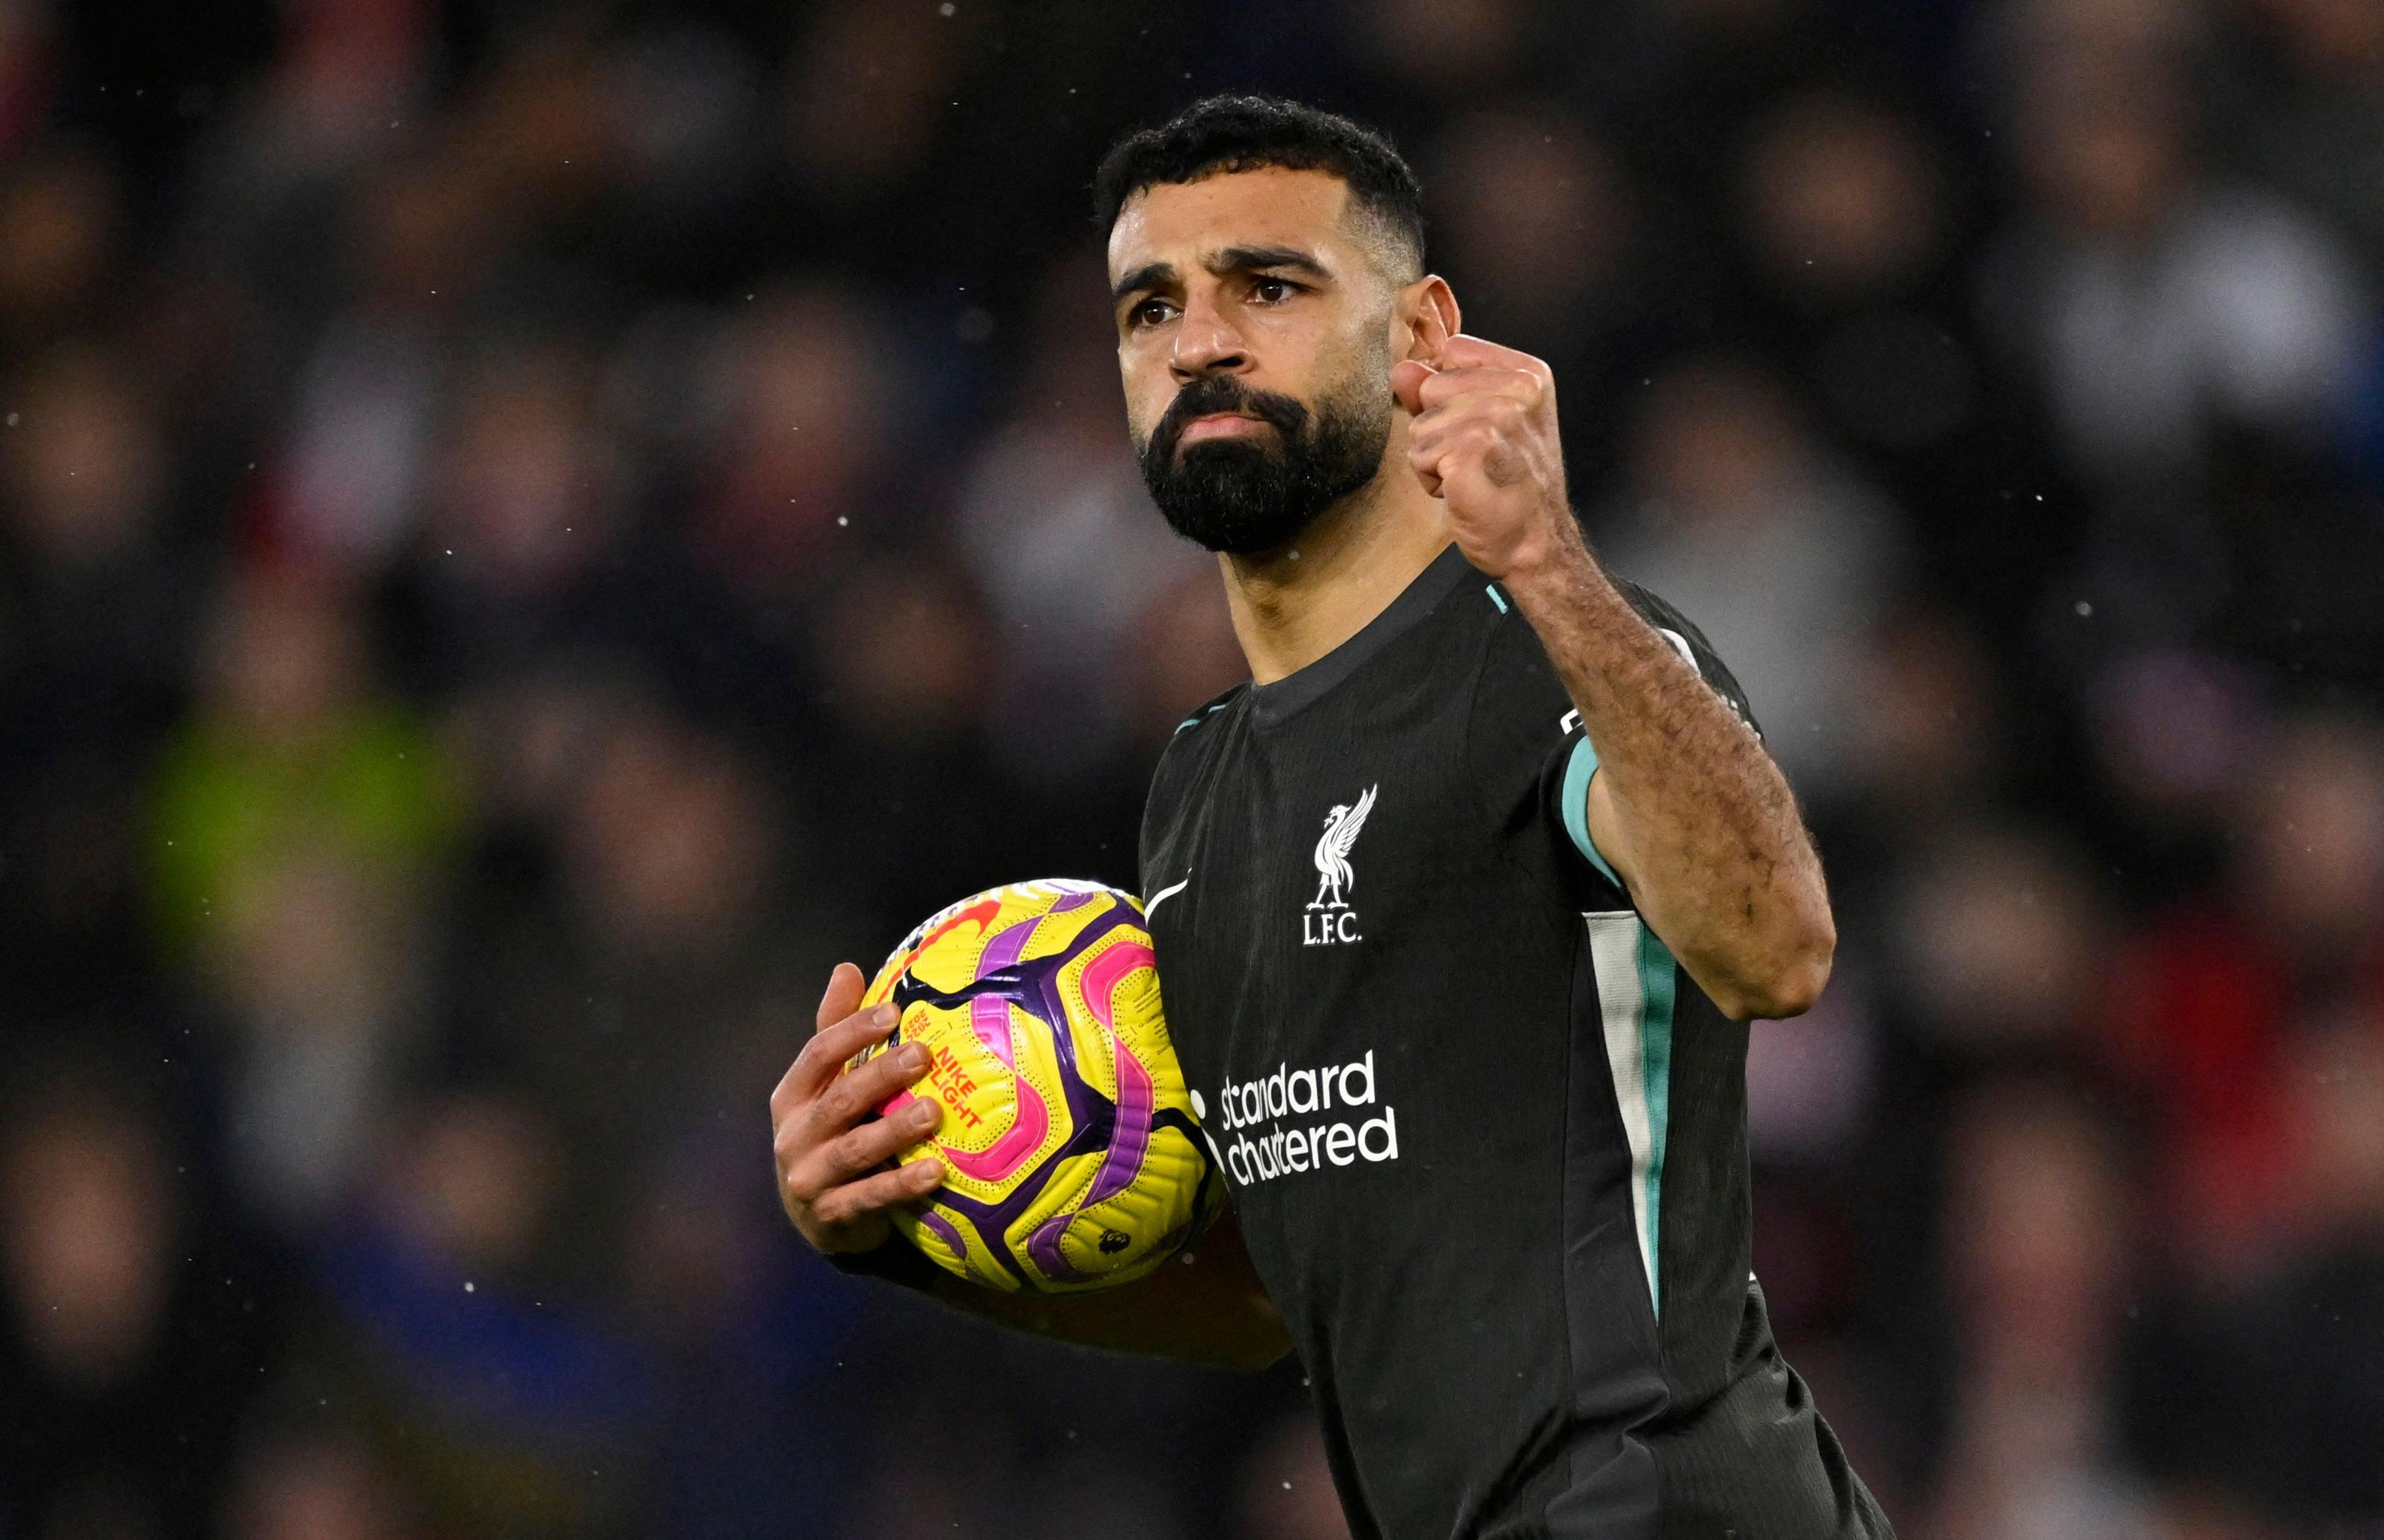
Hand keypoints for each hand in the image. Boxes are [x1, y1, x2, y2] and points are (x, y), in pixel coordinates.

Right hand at [770, 962, 944, 1254]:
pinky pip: (870, 1198)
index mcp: (793, 1095)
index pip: (818, 1053)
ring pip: (855, 1150)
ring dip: (894, 1130)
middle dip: (881, 1075)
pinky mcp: (832, 1216)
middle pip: (840, 1099)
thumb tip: (847, 968)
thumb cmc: (831, 1134)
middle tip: (923, 1055)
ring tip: (933, 1111)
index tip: (894, 1011)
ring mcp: (809, 1178)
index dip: (852, 1030)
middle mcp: (794, 1135)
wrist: (818, 1217)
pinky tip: (936, 1172)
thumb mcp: (826, 1086)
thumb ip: (836, 1030)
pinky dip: (902, 1185)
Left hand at [1391, 334, 1578, 581]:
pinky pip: (1417, 456)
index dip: (1450, 392)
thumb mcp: (1481, 424)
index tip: (1480, 427)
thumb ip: (1437, 389)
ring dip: (1434, 458)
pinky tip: (1463, 491)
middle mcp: (1517, 390)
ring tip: (1471, 475)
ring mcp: (1496, 418)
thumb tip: (1402, 367)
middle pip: (1430, 386)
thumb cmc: (1510, 486)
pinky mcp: (1472, 449)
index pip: (1454, 350)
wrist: (1535, 542)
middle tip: (1476, 457)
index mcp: (1528, 374)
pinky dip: (1431, 482)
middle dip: (1438, 427)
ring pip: (1419, 425)